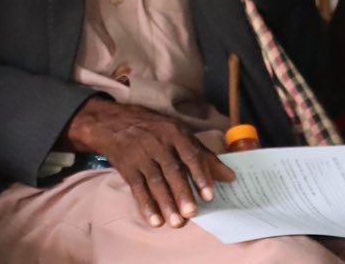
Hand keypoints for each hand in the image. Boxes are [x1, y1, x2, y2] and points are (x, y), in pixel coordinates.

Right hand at [65, 100, 233, 228]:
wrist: (113, 122)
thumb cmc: (154, 130)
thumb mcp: (178, 133)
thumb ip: (204, 155)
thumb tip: (230, 177)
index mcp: (174, 132)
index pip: (189, 154)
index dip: (200, 175)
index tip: (209, 195)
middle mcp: (157, 142)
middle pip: (172, 170)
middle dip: (182, 193)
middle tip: (192, 213)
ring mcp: (140, 155)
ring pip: (155, 182)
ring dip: (166, 204)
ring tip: (177, 223)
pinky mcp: (127, 167)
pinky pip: (137, 189)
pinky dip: (146, 206)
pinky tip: (155, 220)